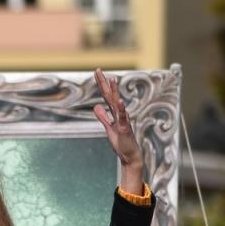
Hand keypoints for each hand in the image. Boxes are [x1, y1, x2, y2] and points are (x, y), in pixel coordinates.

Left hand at [93, 69, 143, 190]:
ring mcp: (123, 120)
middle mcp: (119, 114)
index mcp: (114, 113)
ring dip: (114, 92)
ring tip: (111, 80)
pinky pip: (123, 117)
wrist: (129, 155)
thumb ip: (103, 117)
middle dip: (103, 83)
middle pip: (110, 95)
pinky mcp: (125, 128)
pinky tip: (119, 100)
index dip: (101, 85)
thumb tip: (96, 107)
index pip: (106, 96)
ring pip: (117, 103)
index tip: (96, 72)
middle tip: (97, 70)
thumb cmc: (121, 142)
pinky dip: (121, 108)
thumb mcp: (108, 127)